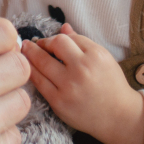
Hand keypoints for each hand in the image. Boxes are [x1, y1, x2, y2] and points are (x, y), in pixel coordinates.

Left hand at [22, 23, 143, 143]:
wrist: (119, 116)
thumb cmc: (111, 85)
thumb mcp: (103, 59)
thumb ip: (82, 42)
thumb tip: (63, 27)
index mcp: (95, 55)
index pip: (67, 38)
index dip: (54, 38)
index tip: (49, 42)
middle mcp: (82, 69)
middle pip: (54, 46)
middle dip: (39, 43)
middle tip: (31, 43)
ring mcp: (69, 86)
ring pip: (42, 63)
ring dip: (30, 54)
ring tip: (24, 50)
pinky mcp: (60, 102)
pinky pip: (39, 83)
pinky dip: (31, 73)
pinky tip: (28, 68)